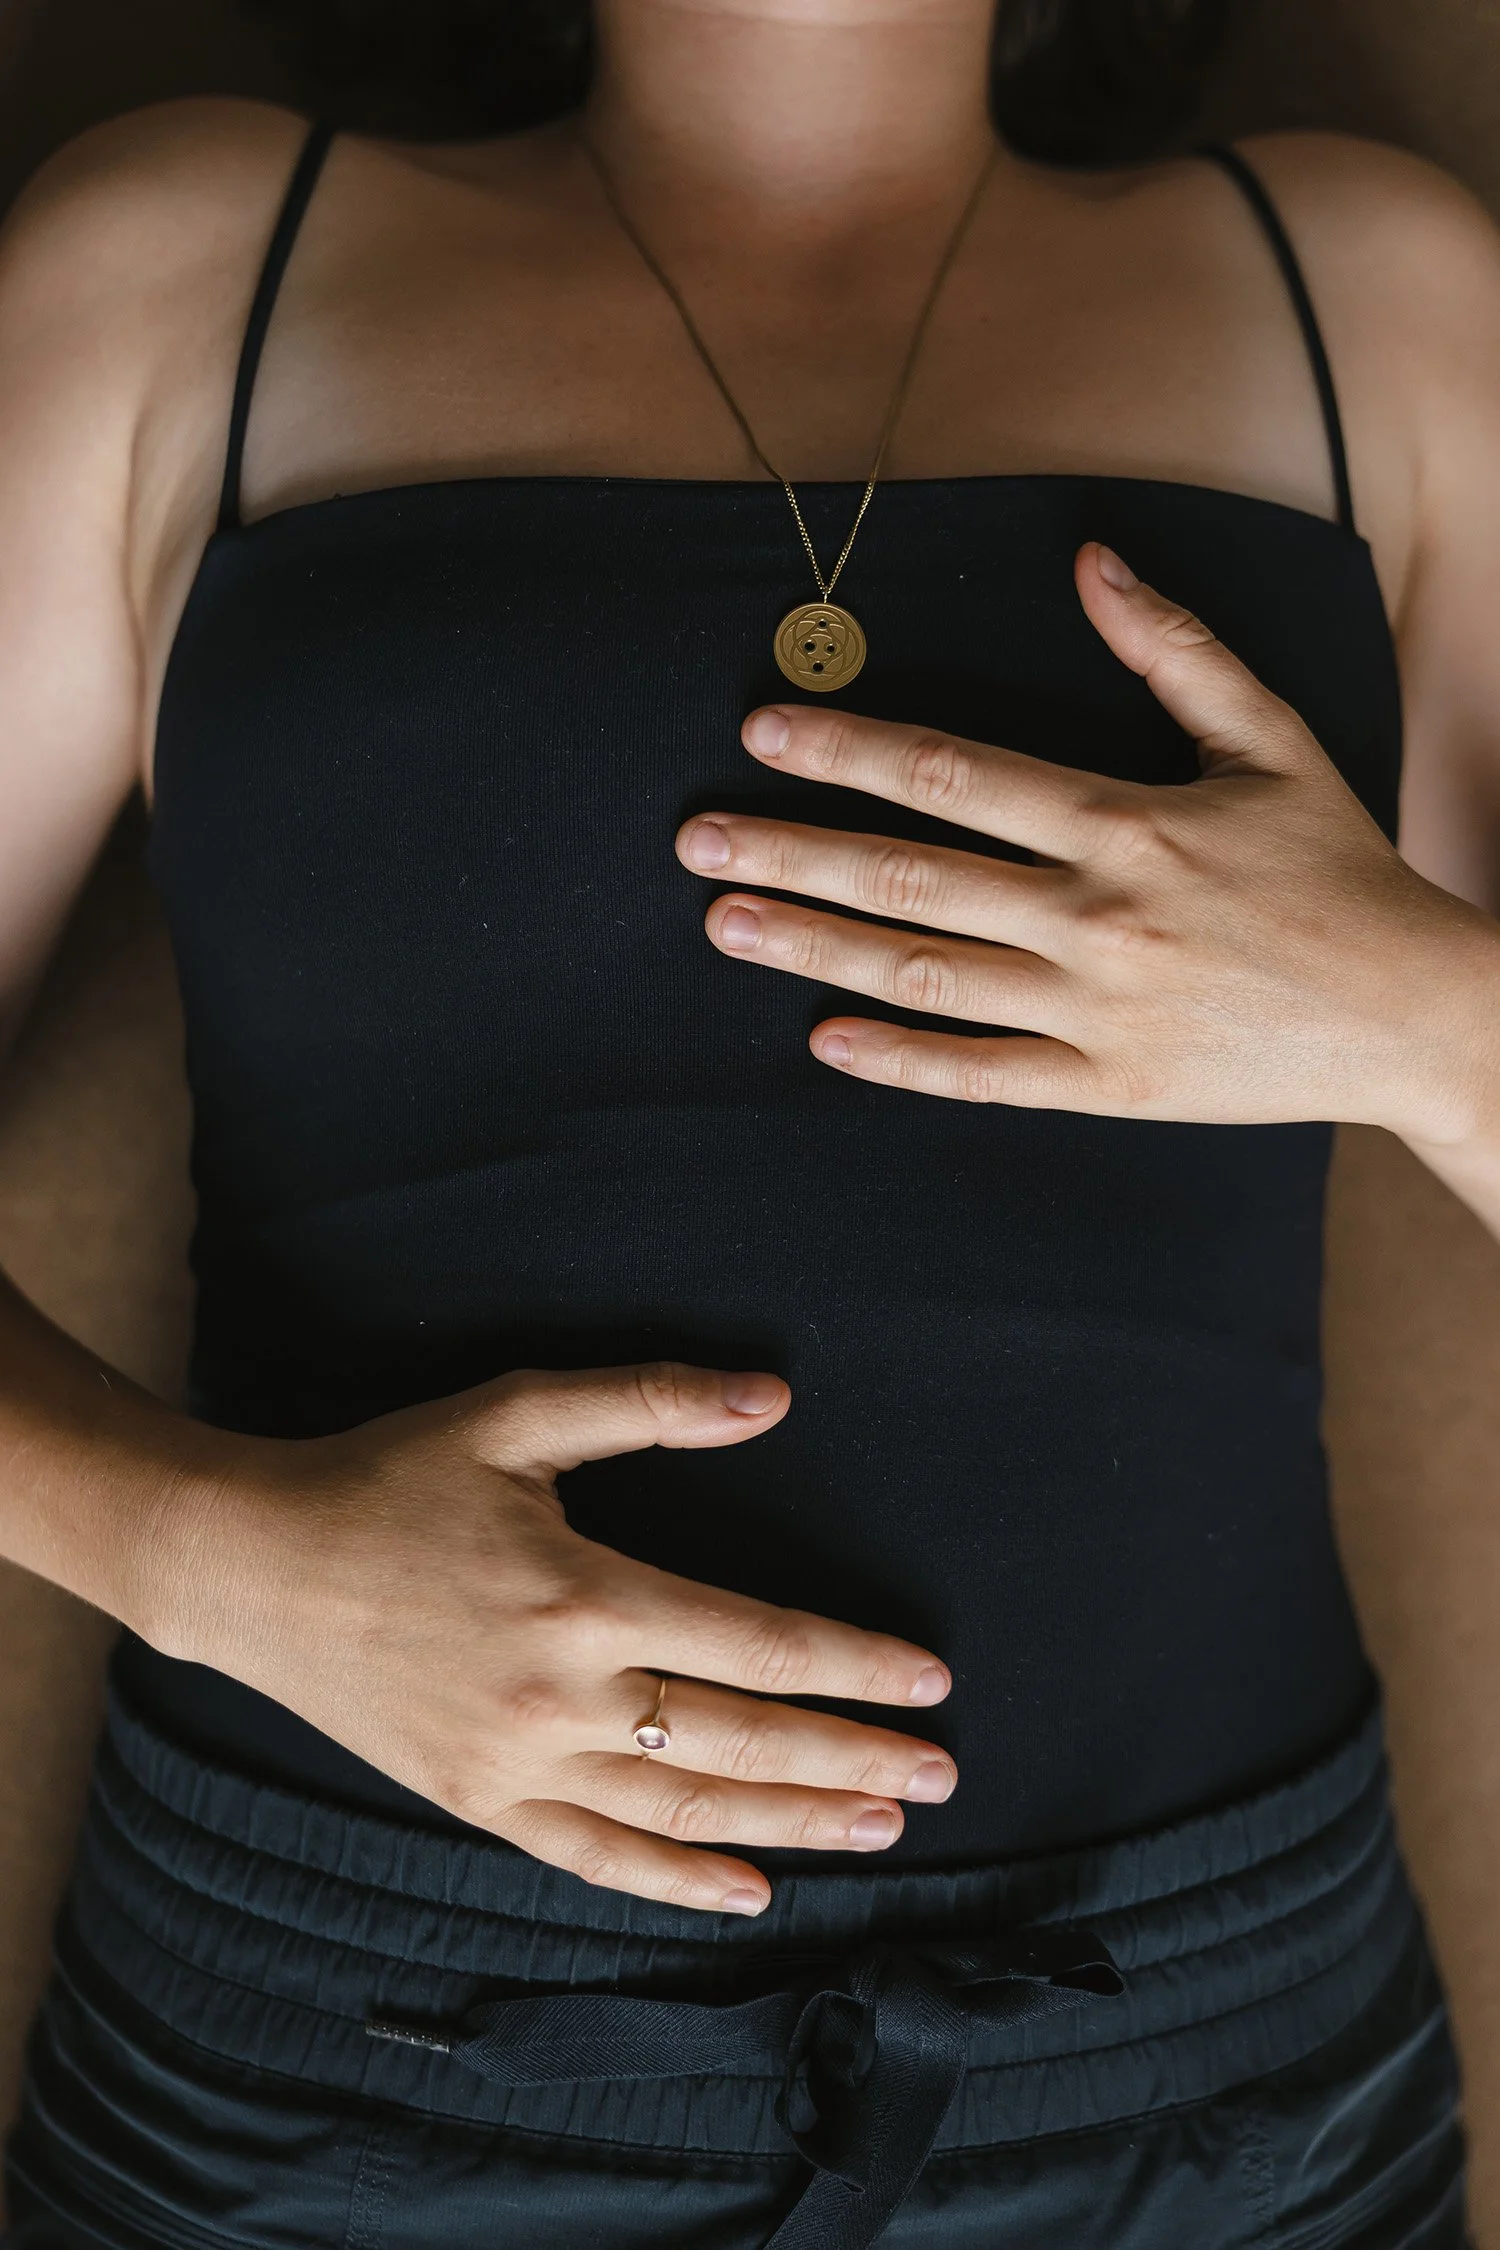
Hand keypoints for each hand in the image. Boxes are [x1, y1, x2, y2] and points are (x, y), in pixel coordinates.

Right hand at [147, 1362, 953, 1914]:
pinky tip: (749, 1891)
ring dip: (793, 1825)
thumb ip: (650, 1401)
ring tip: (881, 1827)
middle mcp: (558, 1696)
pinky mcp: (476, 1803)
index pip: (755, 1645)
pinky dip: (677, 1881)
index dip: (853, 1666)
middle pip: (739, 1743)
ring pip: (684, 1813)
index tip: (930, 1681)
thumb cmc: (389, 1477)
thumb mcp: (516, 1414)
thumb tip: (773, 1394)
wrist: (253, 1566)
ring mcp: (515, 1765)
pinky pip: (595, 1859)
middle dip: (851, 1759)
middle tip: (942, 1776)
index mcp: (581, 1595)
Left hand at [676, 542, 1497, 1140]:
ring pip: (926, 974)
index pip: (953, 773)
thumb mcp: (1272, 740)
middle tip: (696, 839)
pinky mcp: (1108, 1089)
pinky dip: (898, 1062)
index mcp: (1126, 822)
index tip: (764, 730)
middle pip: (911, 876)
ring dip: (816, 947)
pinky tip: (822, 1040)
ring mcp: (1096, 1011)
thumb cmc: (1338, 869)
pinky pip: (981, 1077)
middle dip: (792, 851)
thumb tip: (1091, 558)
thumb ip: (1176, 649)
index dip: (848, 747)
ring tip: (725, 924)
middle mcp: (1096, 915)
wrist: (1411, 1014)